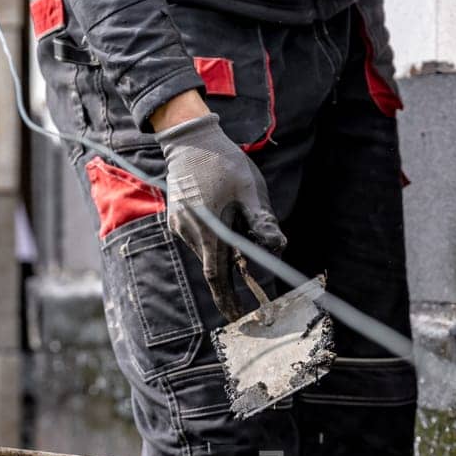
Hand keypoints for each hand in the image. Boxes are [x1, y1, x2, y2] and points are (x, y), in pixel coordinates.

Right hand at [155, 110, 285, 320]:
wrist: (190, 138)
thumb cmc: (225, 162)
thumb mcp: (251, 190)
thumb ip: (263, 222)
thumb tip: (279, 247)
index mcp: (209, 230)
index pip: (217, 276)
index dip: (227, 299)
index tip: (238, 317)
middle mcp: (190, 232)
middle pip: (213, 266)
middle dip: (228, 283)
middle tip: (242, 302)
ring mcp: (180, 225)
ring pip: (206, 252)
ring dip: (223, 253)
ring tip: (237, 225)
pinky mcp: (177, 217)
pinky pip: (198, 238)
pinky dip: (213, 241)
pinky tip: (221, 217)